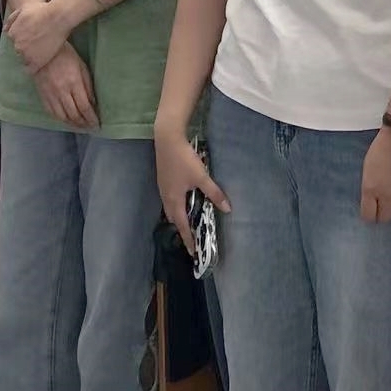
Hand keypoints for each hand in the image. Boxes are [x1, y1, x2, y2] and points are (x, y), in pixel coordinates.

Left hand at [6, 0, 71, 72]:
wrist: (57, 18)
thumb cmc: (42, 11)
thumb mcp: (23, 10)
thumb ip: (12, 19)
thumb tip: (5, 29)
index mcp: (13, 34)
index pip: (15, 42)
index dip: (25, 41)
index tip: (33, 40)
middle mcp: (17, 45)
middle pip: (20, 52)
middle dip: (28, 50)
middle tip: (39, 47)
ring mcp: (26, 54)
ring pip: (25, 60)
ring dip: (32, 58)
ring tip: (42, 54)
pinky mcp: (36, 62)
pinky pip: (31, 70)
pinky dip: (35, 68)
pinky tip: (41, 63)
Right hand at [32, 44, 97, 129]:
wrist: (42, 50)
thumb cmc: (66, 56)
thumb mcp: (82, 67)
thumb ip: (88, 86)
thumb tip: (93, 104)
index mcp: (74, 83)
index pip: (84, 107)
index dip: (91, 118)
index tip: (97, 125)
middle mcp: (61, 91)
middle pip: (74, 115)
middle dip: (83, 124)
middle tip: (90, 128)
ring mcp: (50, 95)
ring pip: (62, 117)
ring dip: (72, 124)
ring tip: (80, 126)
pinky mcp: (42, 95)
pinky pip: (51, 113)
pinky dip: (60, 119)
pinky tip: (66, 120)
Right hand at [156, 128, 227, 253]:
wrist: (167, 138)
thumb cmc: (184, 159)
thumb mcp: (201, 177)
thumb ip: (214, 193)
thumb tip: (227, 209)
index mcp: (174, 199)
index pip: (182, 225)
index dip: (188, 238)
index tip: (192, 251)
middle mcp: (165, 197)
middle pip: (173, 218)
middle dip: (181, 229)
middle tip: (191, 238)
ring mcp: (162, 187)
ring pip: (169, 208)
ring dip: (178, 217)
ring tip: (187, 222)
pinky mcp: (162, 179)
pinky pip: (168, 199)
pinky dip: (175, 206)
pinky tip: (182, 201)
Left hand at [360, 129, 390, 223]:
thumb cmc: (380, 149)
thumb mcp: (367, 170)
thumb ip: (369, 188)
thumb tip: (372, 201)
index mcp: (370, 189)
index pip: (368, 215)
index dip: (369, 215)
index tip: (371, 212)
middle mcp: (387, 195)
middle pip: (385, 217)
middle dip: (382, 213)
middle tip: (383, 207)